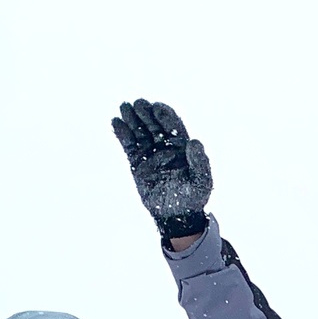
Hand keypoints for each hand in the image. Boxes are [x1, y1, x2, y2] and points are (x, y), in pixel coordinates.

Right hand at [111, 99, 213, 242]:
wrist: (176, 215)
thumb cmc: (193, 197)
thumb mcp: (201, 181)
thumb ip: (200, 162)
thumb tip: (195, 142)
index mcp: (181, 145)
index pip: (173, 124)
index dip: (165, 115)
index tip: (157, 108)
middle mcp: (164, 145)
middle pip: (154, 124)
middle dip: (146, 112)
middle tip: (138, 103)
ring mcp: (149, 152)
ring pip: (139, 131)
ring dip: (132, 118)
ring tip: (124, 107)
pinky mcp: (136, 161)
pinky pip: (128, 144)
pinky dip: (122, 133)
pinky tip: (116, 122)